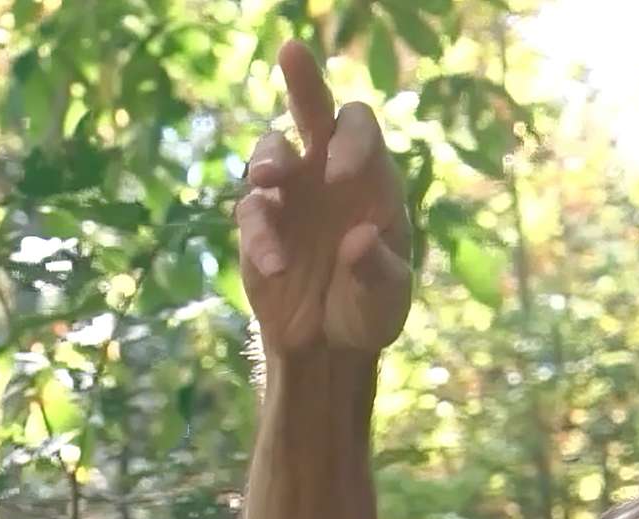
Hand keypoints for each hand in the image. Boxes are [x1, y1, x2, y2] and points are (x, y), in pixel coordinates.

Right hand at [236, 39, 412, 355]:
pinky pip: (252, 216)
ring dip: (267, 161)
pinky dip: (261, 237)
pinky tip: (276, 267)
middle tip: (292, 52)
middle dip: (303, 81)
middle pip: (313, 111)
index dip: (351, 141)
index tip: (341, 174)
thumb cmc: (368, 310)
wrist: (329, 347)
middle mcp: (325, 174)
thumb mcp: (386, 299)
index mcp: (369, 178)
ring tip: (267, 182)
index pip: (358, 130)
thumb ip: (378, 271)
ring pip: (270, 154)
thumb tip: (358, 240)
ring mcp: (289, 197)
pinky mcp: (259, 227)